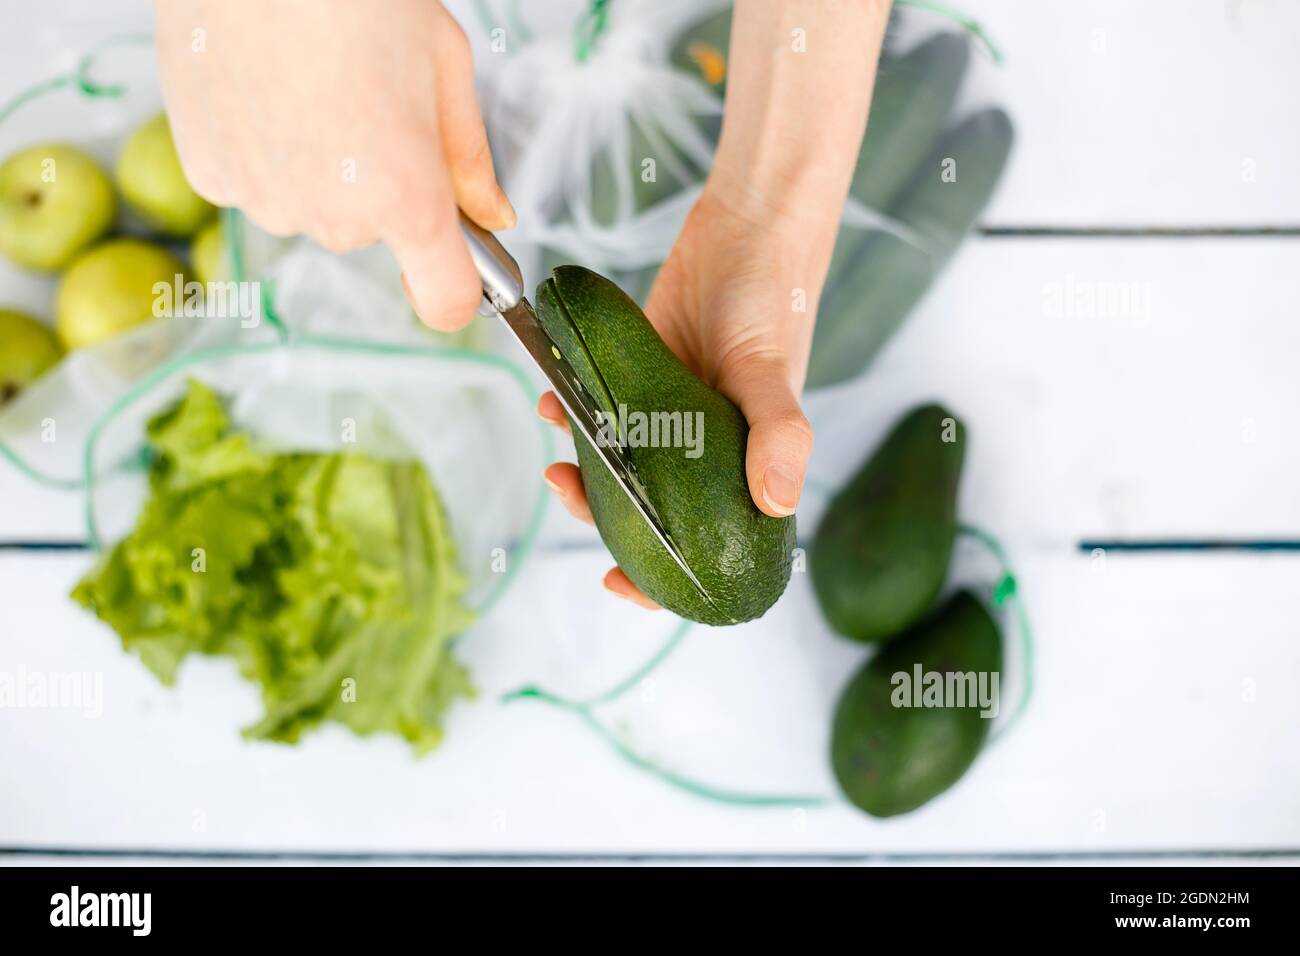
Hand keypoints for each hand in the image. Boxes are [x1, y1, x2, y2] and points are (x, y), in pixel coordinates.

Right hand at [152, 0, 512, 330]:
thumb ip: (469, 158)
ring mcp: (266, 202)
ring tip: (312, 85)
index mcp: (406, 194)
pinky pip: (260, 185)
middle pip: (377, 233)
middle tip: (371, 104)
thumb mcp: (444, 63)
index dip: (460, 290)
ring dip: (322, 169)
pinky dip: (268, 152)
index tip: (462, 269)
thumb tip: (491, 216)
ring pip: (316, 208)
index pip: (446, 300)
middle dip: (385, 185)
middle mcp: (334, 217)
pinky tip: (266, 89)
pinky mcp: (211, 178)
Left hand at [538, 189, 821, 608]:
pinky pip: (601, 409)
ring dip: (580, 465)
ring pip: (617, 464)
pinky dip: (574, 410)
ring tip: (555, 448)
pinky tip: (555, 397)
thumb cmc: (773, 299)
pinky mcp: (640, 377)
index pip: (711, 546)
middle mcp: (705, 451)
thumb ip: (779, 436)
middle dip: (601, 515)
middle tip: (567, 490)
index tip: (619, 586)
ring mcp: (669, 416)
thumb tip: (778, 504)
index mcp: (745, 467)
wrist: (746, 228)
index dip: (666, 580)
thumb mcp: (774, 372)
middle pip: (648, 510)